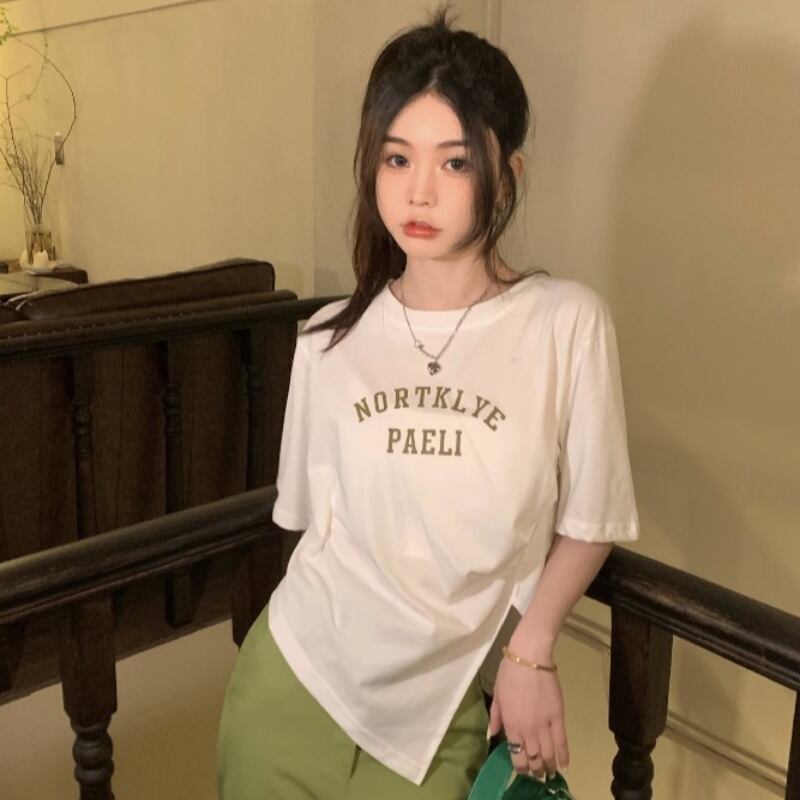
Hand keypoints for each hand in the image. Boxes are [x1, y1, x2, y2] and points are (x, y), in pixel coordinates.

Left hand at [487, 651, 568, 779]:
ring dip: (549, 767)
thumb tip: (492, 735)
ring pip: (548, 753)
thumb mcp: (497, 695)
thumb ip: (495, 717)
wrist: (530, 657)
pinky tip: (563, 765)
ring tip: (549, 774)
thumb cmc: (509, 673)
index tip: (522, 770)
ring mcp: (544, 724)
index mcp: (511, 724)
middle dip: (535, 770)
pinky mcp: (558, 716)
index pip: (516, 754)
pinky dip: (564, 755)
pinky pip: (562, 741)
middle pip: (533, 757)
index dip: (520, 767)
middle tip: (537, 775)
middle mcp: (528, 729)